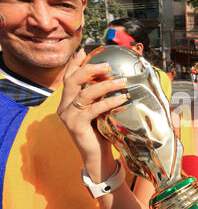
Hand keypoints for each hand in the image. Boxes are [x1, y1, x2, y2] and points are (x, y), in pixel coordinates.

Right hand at [57, 49, 128, 180]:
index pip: (69, 77)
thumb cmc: (101, 132)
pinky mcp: (75, 125)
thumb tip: (116, 80)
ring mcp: (68, 116)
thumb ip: (102, 97)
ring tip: (122, 82)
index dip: (76, 63)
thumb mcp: (101, 111)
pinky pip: (93, 109)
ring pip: (85, 93)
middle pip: (73, 80)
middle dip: (90, 69)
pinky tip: (122, 99)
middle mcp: (64, 106)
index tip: (85, 51)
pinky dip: (108, 102)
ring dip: (105, 85)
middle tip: (108, 66)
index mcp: (68, 101)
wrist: (97, 157)